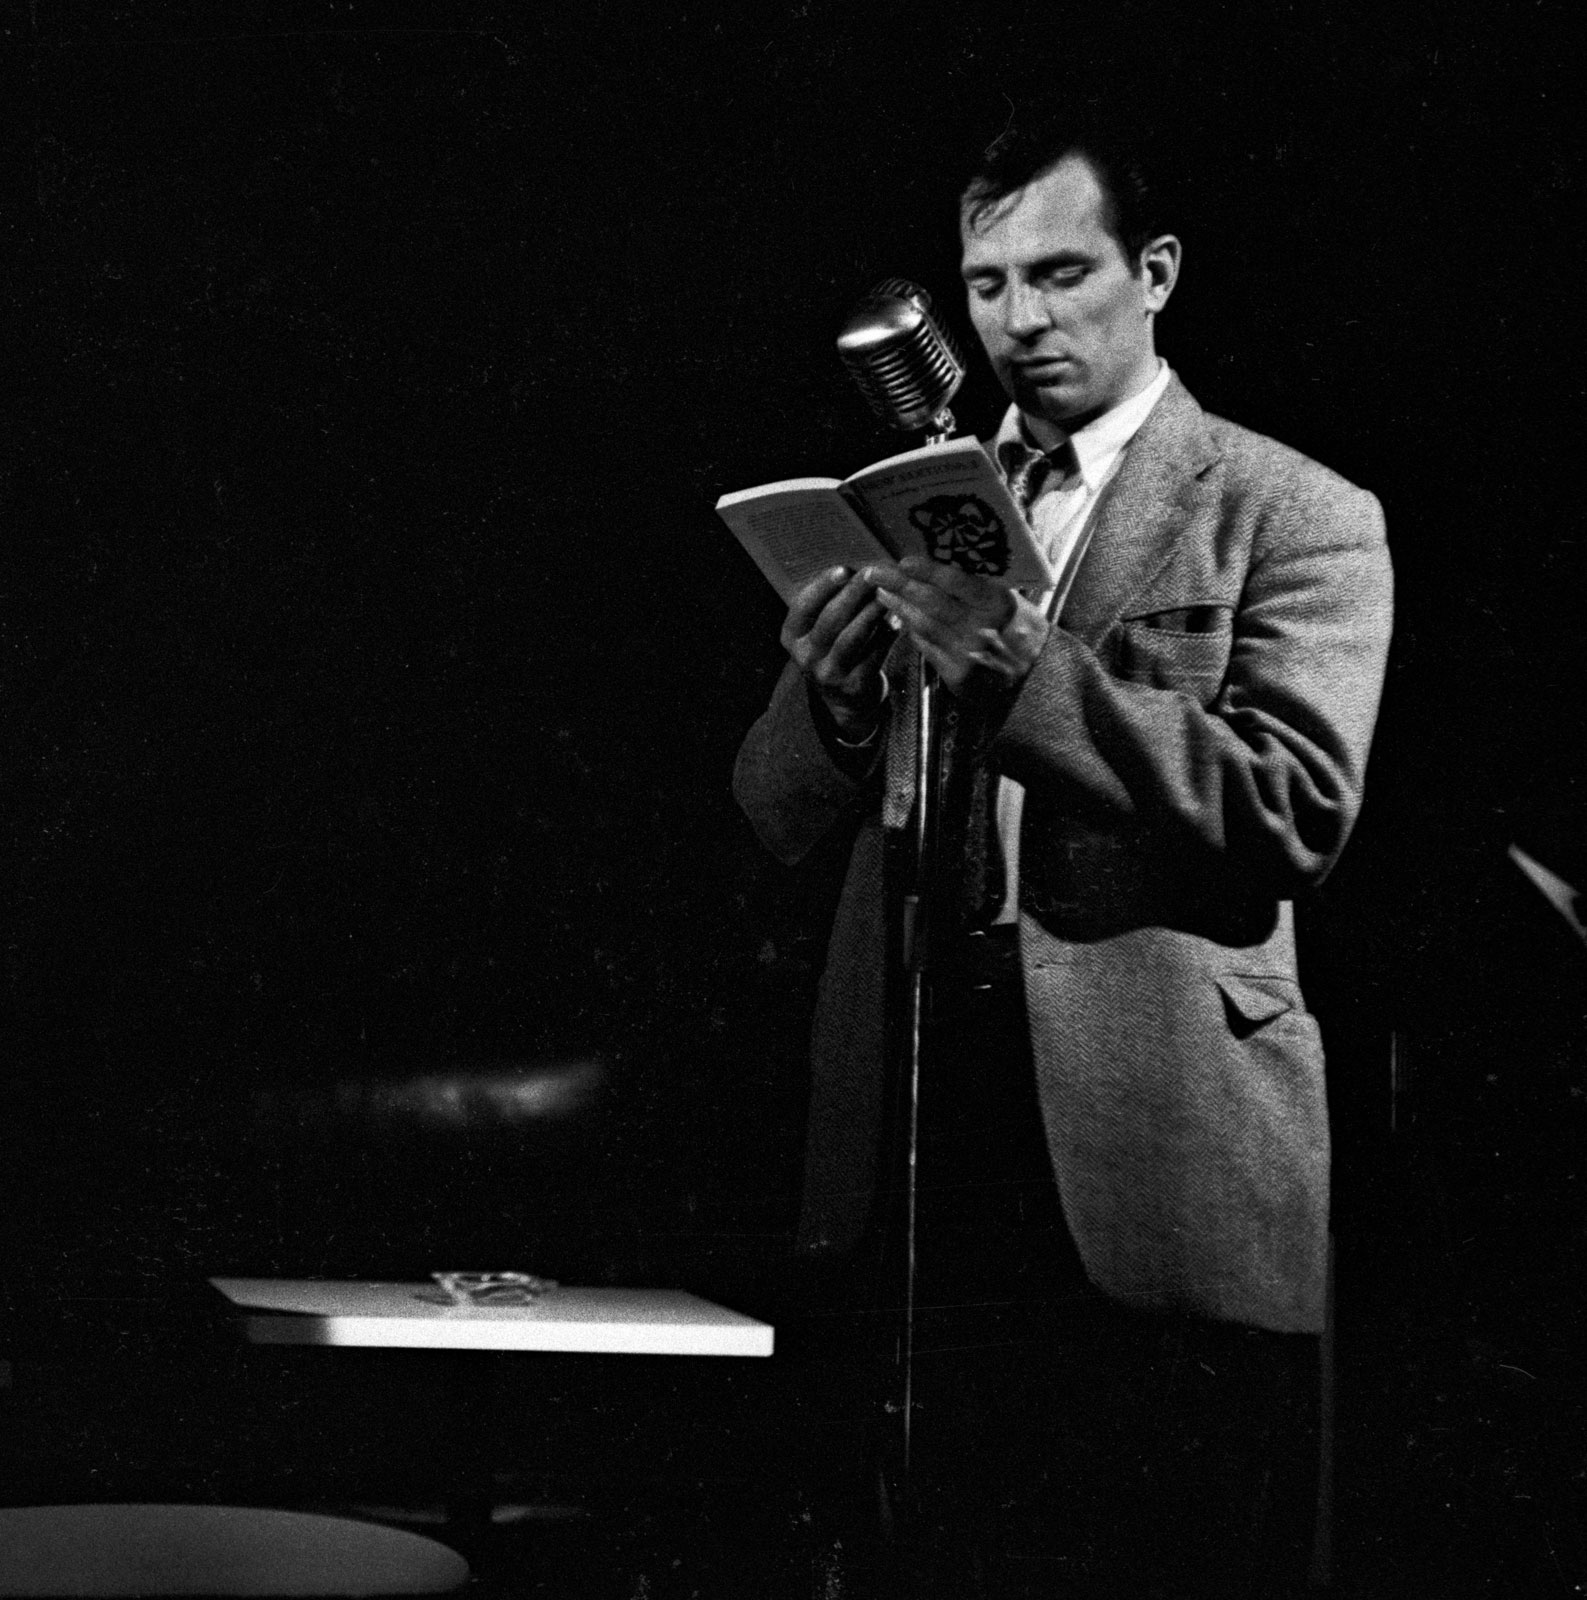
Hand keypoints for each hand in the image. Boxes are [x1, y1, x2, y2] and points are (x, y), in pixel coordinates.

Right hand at [781, 566, 893, 736]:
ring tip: (888, 594)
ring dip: (872, 612)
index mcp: (792, 637)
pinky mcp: (854, 686)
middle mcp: (805, 657)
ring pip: (853, 636)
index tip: (844, 569)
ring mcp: (829, 674)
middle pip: (831, 619)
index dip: (823, 586)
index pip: (803, 606)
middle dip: (854, 593)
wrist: (846, 699)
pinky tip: (897, 620)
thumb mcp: (818, 630)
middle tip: (873, 574)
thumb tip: (857, 570)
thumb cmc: (833, 650)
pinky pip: (873, 654)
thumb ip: (829, 603)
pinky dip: (887, 635)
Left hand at [865, 556, 1049, 697]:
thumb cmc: (1024, 632)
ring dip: (899, 607)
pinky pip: (927, 648)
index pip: (957, 582)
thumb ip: (985, 584)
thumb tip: (952, 558)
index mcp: (998, 604)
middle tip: (875, 572)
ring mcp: (967, 654)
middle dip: (899, 585)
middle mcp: (981, 628)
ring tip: (882, 592)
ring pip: (923, 625)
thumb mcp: (1015, 602)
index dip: (927, 570)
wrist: (1038, 680)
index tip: (904, 560)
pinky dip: (911, 632)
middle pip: (931, 602)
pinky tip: (900, 618)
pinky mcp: (957, 675)